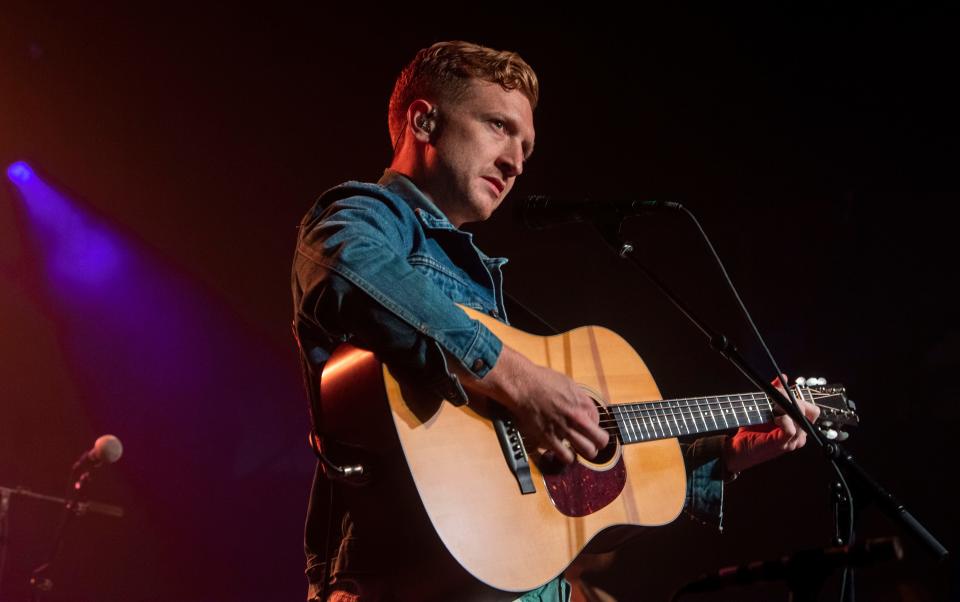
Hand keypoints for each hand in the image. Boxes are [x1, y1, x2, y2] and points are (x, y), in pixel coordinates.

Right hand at [458, 345, 608, 464]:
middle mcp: (577, 417)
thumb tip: (583, 407)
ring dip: (585, 452)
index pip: (599, 420)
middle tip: (591, 442)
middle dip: (597, 443)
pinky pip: (566, 456)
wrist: (522, 385)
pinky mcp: (549, 438)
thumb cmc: (541, 380)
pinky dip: (567, 457)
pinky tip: (564, 452)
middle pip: (600, 440)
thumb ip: (578, 397)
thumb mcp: (567, 383)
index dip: (593, 424)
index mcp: (582, 402)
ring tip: (578, 449)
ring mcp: (564, 429)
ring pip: (588, 451)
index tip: (586, 425)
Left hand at [722, 375, 820, 473]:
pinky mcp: (783, 444)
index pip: (811, 409)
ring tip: (771, 407)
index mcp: (798, 427)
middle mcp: (799, 435)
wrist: (737, 449)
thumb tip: (784, 377)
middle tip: (775, 397)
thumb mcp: (764, 408)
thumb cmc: (751, 430)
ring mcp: (793, 441)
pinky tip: (773, 418)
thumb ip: (775, 393)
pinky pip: (791, 428)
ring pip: (800, 417)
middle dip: (792, 399)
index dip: (797, 398)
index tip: (780, 391)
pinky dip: (783, 419)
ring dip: (785, 407)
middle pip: (809, 411)